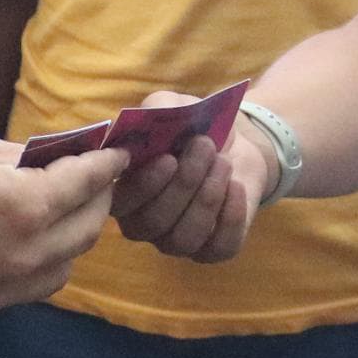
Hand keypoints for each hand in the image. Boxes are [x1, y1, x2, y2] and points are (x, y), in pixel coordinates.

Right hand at [0, 138, 124, 337]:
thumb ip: (28, 159)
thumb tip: (64, 157)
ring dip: (66, 244)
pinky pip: (17, 295)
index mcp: (25, 207)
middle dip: (95, 203)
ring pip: (60, 273)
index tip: (118, 156)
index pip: (87, 185)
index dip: (107, 166)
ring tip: (54, 219)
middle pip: (86, 234)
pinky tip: (6, 251)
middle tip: (93, 184)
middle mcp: (21, 258)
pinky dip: (22, 273)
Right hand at [109, 94, 273, 263]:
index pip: (121, 204)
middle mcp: (145, 225)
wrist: (233, 146)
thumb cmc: (192, 129)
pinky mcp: (213, 250)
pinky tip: (236, 186)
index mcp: (126, 193)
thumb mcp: (173, 108)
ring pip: (185, 238)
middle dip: (184, 183)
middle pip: (154, 222)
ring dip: (207, 197)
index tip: (168, 158)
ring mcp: (178, 242)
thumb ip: (157, 108)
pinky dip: (231, 216)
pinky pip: (220, 246)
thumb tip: (150, 117)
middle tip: (205, 146)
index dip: (143, 186)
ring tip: (223, 162)